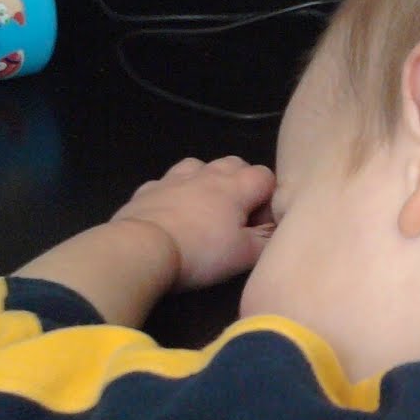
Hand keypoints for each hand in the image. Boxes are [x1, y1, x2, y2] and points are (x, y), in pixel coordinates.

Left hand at [113, 156, 275, 290]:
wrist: (143, 248)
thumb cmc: (201, 251)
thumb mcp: (245, 255)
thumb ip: (267, 240)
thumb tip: (276, 230)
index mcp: (235, 186)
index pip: (266, 176)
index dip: (269, 199)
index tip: (261, 225)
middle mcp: (207, 174)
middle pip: (235, 163)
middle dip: (242, 183)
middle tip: (238, 216)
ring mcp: (174, 178)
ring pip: (199, 166)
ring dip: (208, 181)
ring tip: (206, 209)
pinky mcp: (149, 189)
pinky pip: (168, 182)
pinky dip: (175, 193)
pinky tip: (172, 212)